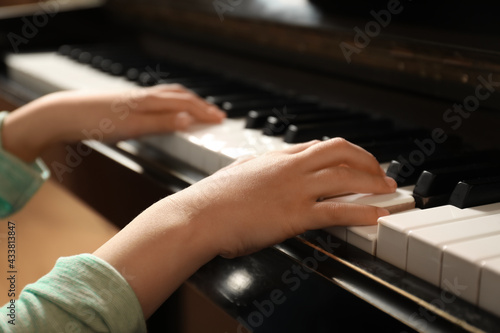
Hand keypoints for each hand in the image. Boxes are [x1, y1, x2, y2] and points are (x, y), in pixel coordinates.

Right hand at [2, 84, 224, 161]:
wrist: (65, 114)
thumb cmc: (97, 118)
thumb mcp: (128, 122)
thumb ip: (149, 122)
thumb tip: (175, 126)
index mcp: (144, 101)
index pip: (178, 97)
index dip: (199, 104)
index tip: (216, 113)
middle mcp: (142, 100)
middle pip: (178, 98)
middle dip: (202, 106)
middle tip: (221, 117)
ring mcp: (134, 107)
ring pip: (169, 102)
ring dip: (193, 107)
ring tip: (210, 117)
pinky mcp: (124, 117)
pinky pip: (152, 115)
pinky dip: (169, 117)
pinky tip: (182, 121)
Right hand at [173, 138, 395, 257]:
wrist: (198, 216)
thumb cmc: (213, 198)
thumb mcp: (240, 172)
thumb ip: (260, 167)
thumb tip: (269, 167)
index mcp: (276, 157)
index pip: (319, 146)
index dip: (345, 153)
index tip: (358, 161)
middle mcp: (289, 167)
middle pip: (340, 151)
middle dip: (367, 160)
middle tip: (381, 172)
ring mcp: (294, 189)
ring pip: (345, 177)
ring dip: (373, 183)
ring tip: (388, 190)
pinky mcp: (294, 214)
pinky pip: (336, 210)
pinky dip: (361, 212)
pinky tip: (375, 216)